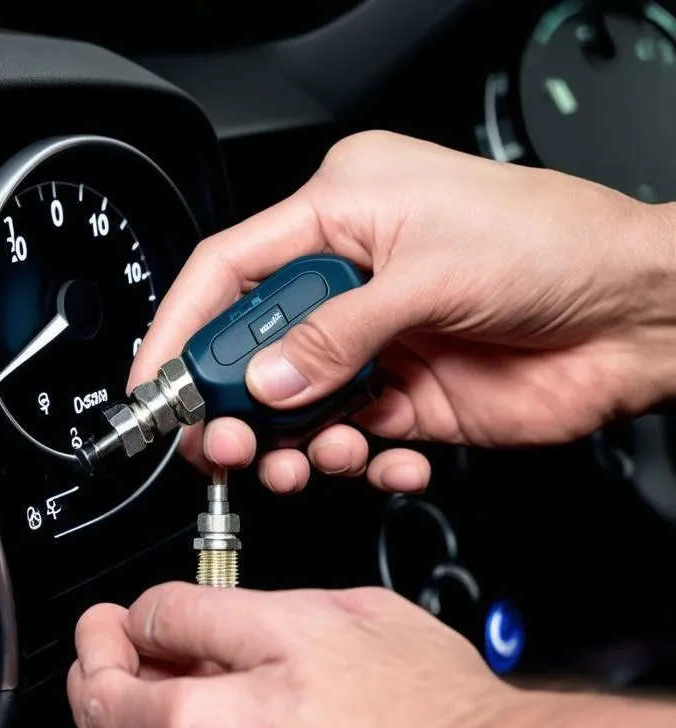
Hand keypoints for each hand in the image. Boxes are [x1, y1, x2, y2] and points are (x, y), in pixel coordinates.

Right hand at [130, 131, 675, 493]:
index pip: (229, 269)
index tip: (154, 381)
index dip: (181, 326)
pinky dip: (352, 461)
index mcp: (342, 212)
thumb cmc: (557, 246)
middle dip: (232, 403)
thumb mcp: (432, 271)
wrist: (641, 316)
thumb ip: (336, 333)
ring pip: (291, 404)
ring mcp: (372, 344)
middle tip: (224, 442)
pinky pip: (347, 439)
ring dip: (286, 444)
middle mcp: (349, 278)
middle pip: (252, 347)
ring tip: (301, 460)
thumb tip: (267, 378)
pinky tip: (381, 458)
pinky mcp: (401, 398)